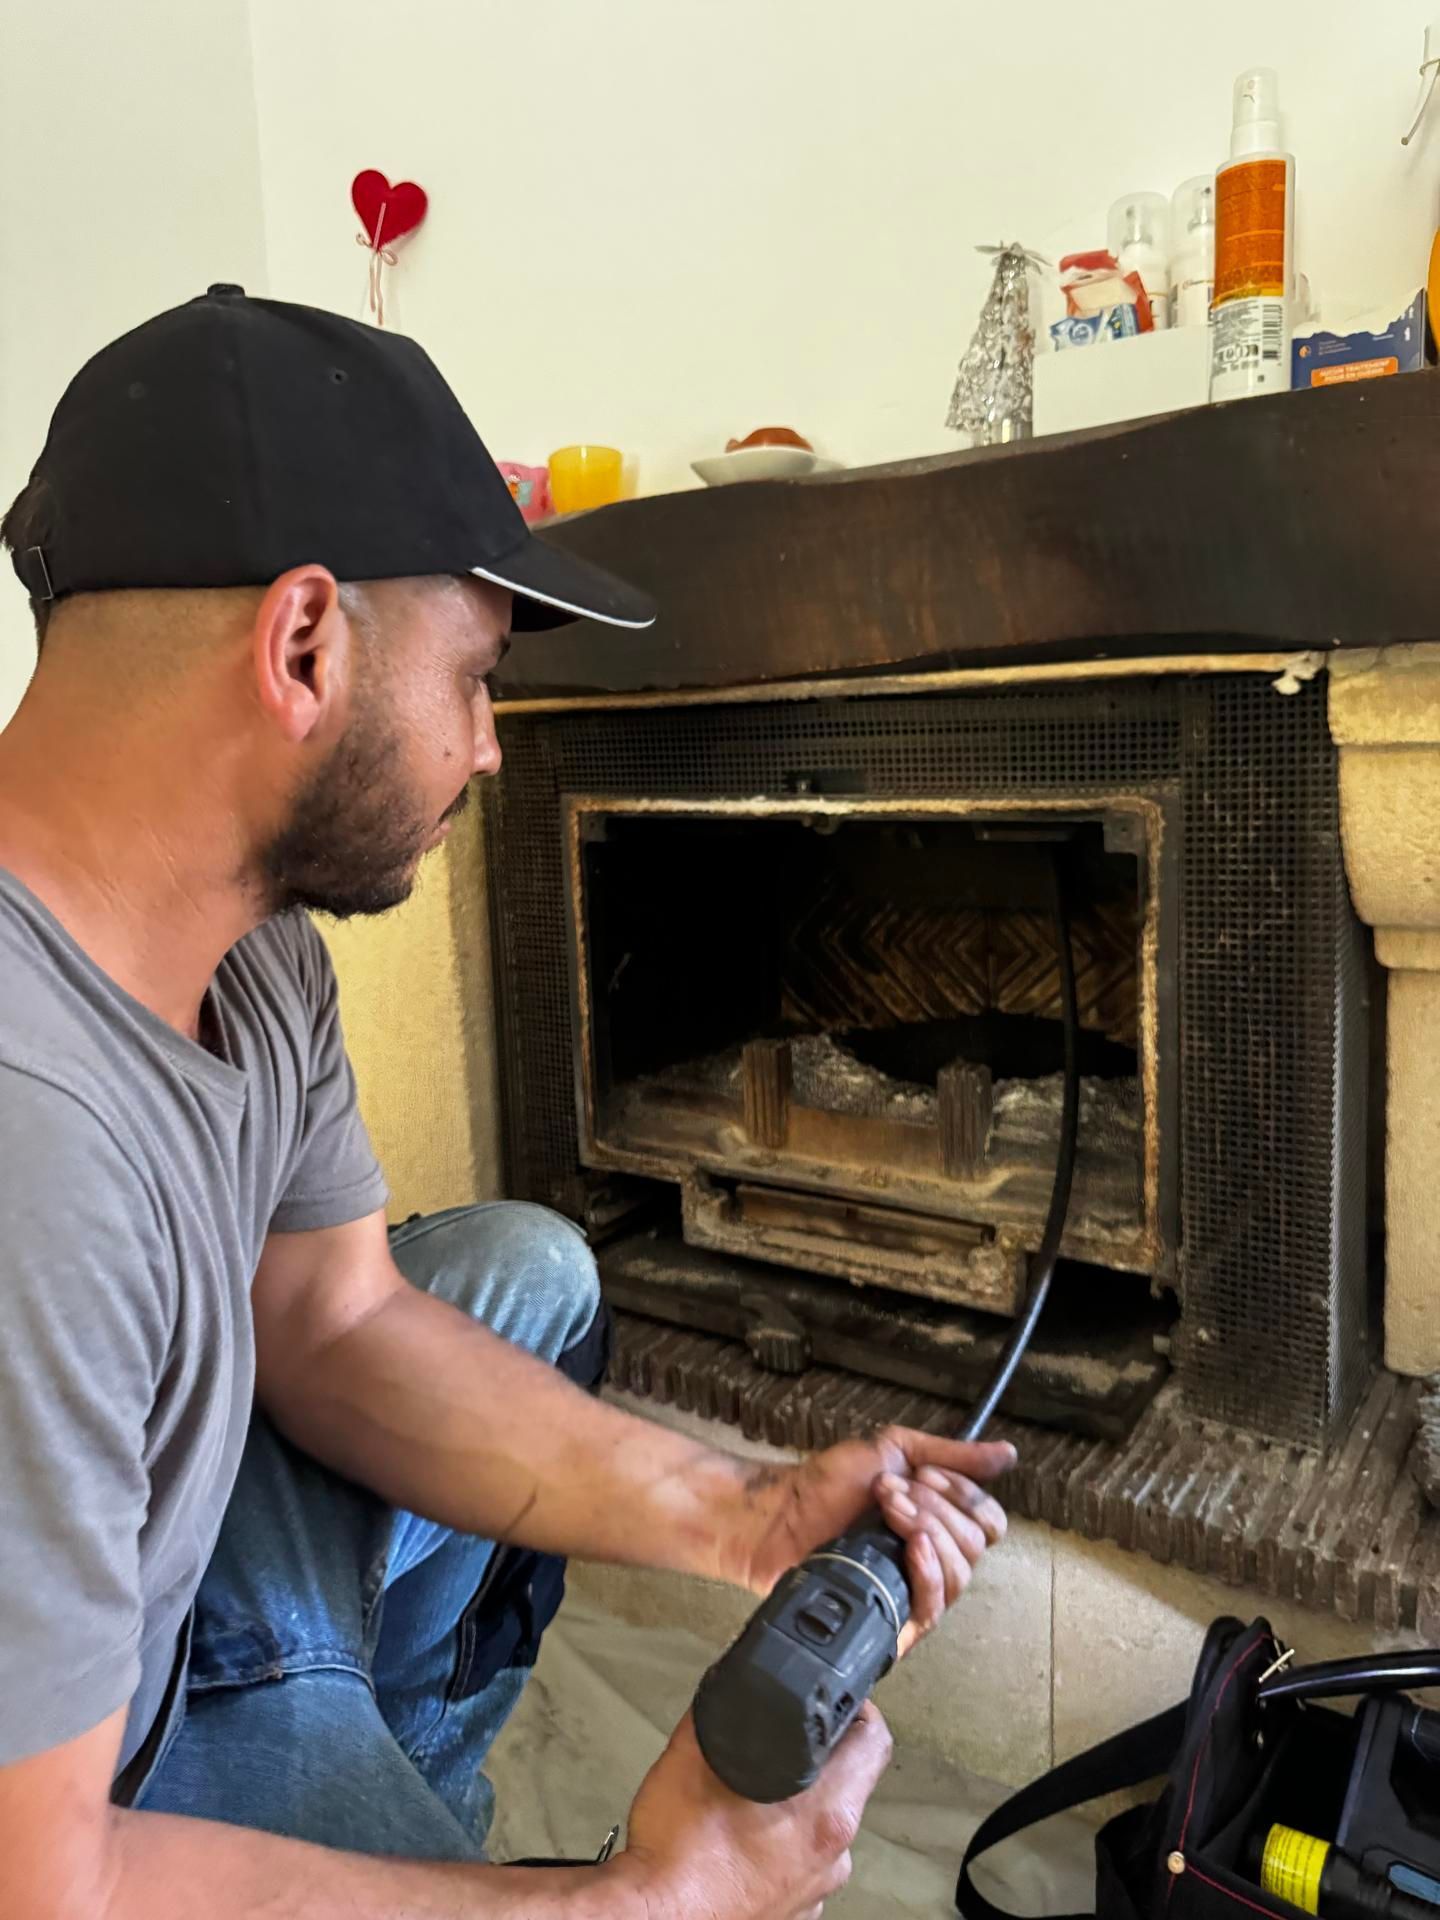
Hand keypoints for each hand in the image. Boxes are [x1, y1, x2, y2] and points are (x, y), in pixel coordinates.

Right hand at [618, 1702, 892, 1919]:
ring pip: (821, 1830)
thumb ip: (722, 1709)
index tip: (837, 1700)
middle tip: (778, 1749)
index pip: (875, 1741)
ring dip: (797, 1810)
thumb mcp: (693, 1753)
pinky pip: (800, 1866)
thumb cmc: (676, 1854)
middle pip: (849, 1786)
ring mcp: (814, 1891)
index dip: (859, 1707)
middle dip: (818, 1762)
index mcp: (824, 1813)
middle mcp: (831, 1856)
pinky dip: (780, 1849)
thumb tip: (731, 1684)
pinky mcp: (793, 1913)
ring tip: (751, 1802)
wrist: (653, 1918)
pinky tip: (742, 1842)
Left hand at [730, 1428, 1015, 1653]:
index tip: (923, 1473)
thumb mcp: (893, 1451)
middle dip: (935, 1509)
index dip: (965, 1495)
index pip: (989, 1521)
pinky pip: (934, 1608)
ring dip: (927, 1532)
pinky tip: (910, 1549)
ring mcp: (915, 1591)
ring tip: (886, 1513)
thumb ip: (952, 1455)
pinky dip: (928, 1572)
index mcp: (939, 1521)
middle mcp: (934, 1558)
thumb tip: (1009, 1453)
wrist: (777, 1517)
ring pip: (960, 1575)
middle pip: (975, 1546)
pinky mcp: (895, 1620)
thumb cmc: (827, 1483)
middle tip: (889, 1493)